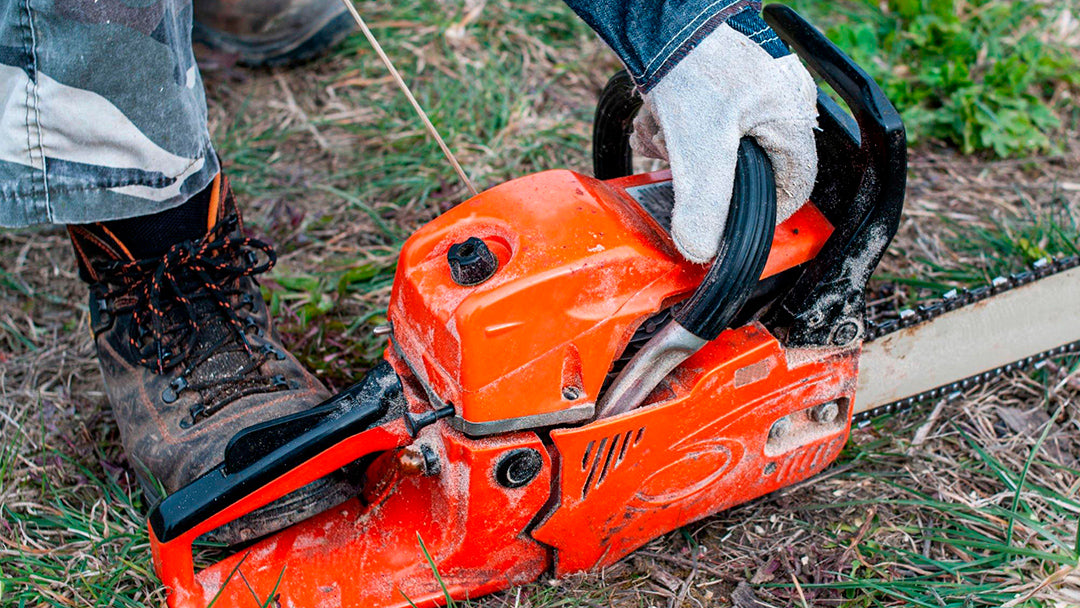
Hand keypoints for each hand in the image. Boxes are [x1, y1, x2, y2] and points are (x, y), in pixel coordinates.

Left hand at [629, 23, 818, 263]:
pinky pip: (702, 120)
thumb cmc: (692, 67)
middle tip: (675, 166)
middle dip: (703, 175)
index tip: (729, 223)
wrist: (658, 19)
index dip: (763, 213)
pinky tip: (654, 120)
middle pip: (747, 166)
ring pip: (717, 144)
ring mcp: (751, 88)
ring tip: (658, 135)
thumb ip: (704, 205)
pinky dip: (675, 126)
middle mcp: (779, 102)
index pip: (794, 186)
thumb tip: (702, 249)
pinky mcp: (722, 80)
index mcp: (791, 118)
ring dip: (680, 150)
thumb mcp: (700, 150)